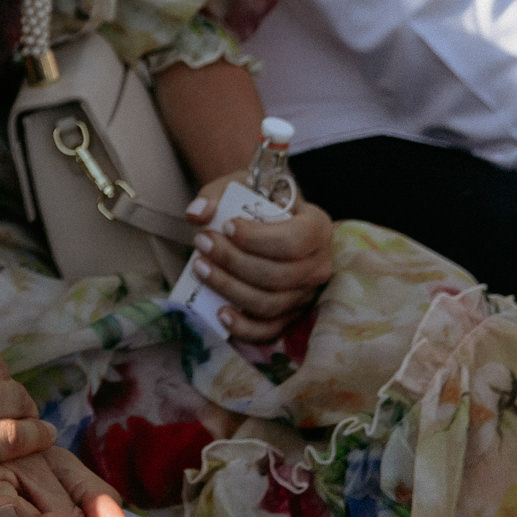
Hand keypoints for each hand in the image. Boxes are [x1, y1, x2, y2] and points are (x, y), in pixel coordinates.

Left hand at [183, 183, 335, 344]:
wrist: (263, 216)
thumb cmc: (254, 201)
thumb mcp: (238, 186)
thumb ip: (216, 196)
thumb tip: (197, 214)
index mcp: (317, 227)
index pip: (294, 240)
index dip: (257, 238)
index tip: (226, 226)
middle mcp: (319, 264)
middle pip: (278, 275)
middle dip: (233, 261)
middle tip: (202, 242)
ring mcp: (307, 293)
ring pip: (270, 303)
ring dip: (229, 288)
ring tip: (199, 267)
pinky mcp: (292, 315)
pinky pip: (270, 330)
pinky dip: (244, 328)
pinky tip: (220, 313)